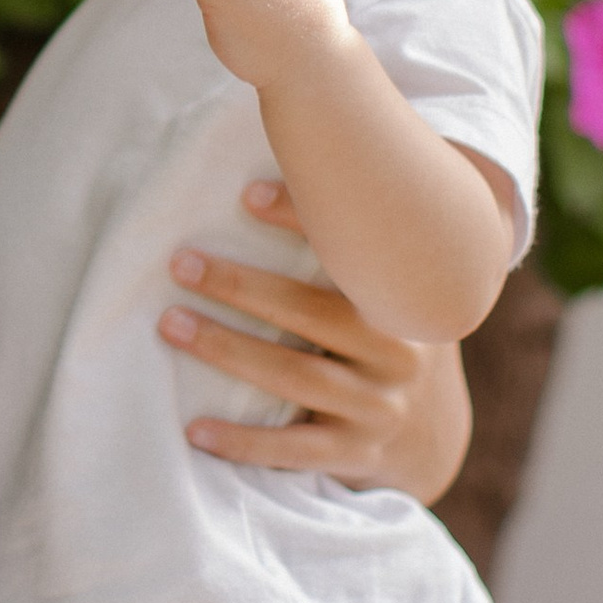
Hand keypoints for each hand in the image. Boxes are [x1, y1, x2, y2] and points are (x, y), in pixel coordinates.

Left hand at [158, 180, 471, 497]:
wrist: (431, 441)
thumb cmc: (391, 340)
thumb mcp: (396, 293)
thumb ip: (365, 241)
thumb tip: (307, 147)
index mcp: (403, 302)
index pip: (350, 254)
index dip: (300, 219)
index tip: (244, 194)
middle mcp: (399, 353)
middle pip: (311, 314)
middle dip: (241, 285)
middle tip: (180, 262)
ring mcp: (379, 408)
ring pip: (294, 377)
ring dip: (227, 349)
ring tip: (170, 325)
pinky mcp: (354, 455)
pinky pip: (291, 450)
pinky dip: (241, 441)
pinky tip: (193, 427)